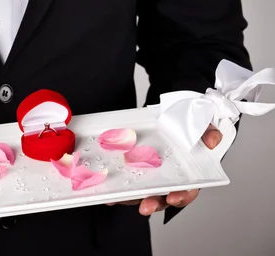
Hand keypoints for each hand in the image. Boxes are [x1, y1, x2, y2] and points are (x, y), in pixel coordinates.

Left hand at [106, 125, 222, 214]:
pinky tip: (109, 190)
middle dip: (154, 203)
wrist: (172, 113)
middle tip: (146, 207)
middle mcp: (169, 178)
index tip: (173, 197)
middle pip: (163, 197)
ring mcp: (151, 175)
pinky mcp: (136, 169)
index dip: (182, 196)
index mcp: (188, 173)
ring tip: (120, 199)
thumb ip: (208, 131)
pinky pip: (127, 182)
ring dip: (132, 199)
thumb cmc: (186, 123)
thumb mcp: (201, 123)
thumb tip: (211, 140)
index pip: (188, 190)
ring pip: (142, 193)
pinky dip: (118, 188)